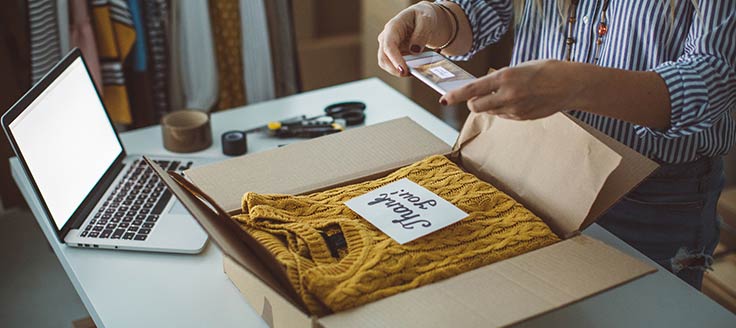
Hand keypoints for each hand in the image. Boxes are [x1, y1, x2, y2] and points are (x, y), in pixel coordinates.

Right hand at [377, 2, 451, 76]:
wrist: (423, 19)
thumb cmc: (423, 16)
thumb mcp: (426, 20)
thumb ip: (421, 34)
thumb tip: (414, 50)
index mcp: (393, 27)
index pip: (388, 45)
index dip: (394, 59)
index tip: (403, 70)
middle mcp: (387, 38)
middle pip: (383, 59)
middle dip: (395, 70)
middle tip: (410, 74)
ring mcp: (389, 48)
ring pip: (388, 66)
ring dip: (401, 71)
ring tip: (418, 69)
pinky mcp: (394, 56)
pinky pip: (397, 67)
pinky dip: (407, 70)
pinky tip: (418, 66)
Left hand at [441, 60, 584, 119]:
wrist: (570, 85)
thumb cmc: (545, 71)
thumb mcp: (518, 68)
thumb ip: (499, 80)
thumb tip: (483, 90)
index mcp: (505, 77)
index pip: (472, 89)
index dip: (455, 95)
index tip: (444, 99)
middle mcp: (507, 95)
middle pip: (475, 106)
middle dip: (472, 103)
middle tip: (475, 97)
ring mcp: (515, 109)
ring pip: (489, 112)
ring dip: (489, 106)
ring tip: (506, 94)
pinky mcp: (522, 118)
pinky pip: (504, 116)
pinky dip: (503, 110)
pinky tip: (517, 101)